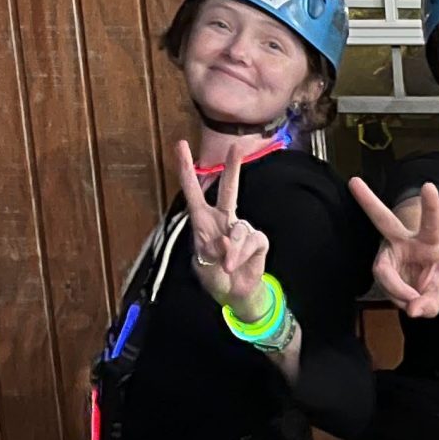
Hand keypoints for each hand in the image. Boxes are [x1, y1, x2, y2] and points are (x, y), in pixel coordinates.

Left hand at [177, 140, 270, 319]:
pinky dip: (242, 255)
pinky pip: (251, 242)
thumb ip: (212, 250)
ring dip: (233, 249)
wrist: (234, 293)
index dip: (186, 168)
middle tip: (238, 147)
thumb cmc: (213, 276)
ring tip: (227, 265)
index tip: (181, 146)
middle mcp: (223, 220)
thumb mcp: (203, 265)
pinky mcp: (258, 240)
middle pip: (229, 189)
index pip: (193, 191)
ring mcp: (241, 229)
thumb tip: (228, 239)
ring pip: (239, 229)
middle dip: (233, 168)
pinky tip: (236, 263)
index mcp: (202, 221)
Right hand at [350, 177, 438, 319]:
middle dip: (368, 201)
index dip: (430, 206)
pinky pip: (386, 287)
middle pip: (384, 221)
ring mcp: (389, 253)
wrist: (429, 286)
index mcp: (429, 241)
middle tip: (354, 182)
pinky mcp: (382, 266)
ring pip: (382, 271)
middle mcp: (405, 241)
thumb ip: (432, 302)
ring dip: (399, 292)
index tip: (429, 186)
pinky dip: (399, 299)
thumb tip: (413, 310)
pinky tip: (408, 300)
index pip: (431, 223)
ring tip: (415, 302)